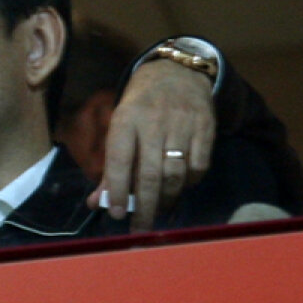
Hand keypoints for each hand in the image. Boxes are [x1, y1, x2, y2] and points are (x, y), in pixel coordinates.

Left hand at [87, 59, 214, 229]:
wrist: (177, 73)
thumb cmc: (140, 107)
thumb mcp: (119, 128)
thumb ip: (110, 168)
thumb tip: (97, 203)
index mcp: (126, 120)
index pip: (119, 160)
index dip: (117, 189)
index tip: (117, 214)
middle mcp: (154, 122)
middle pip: (150, 173)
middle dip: (144, 206)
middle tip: (140, 229)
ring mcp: (182, 124)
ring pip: (176, 173)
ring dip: (167, 198)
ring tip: (159, 210)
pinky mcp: (206, 127)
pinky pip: (199, 166)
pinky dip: (190, 183)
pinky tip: (181, 188)